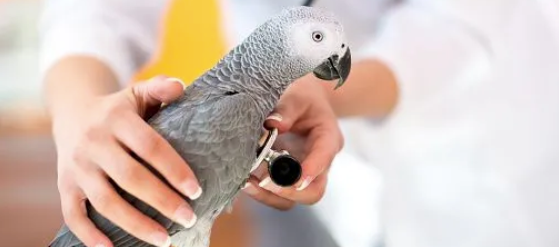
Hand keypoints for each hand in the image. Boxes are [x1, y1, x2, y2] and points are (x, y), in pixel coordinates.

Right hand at [52, 76, 201, 246]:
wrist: (71, 113)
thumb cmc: (118, 109)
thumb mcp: (137, 93)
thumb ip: (159, 89)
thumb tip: (181, 87)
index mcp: (117, 119)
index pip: (150, 147)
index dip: (174, 170)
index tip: (196, 191)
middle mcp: (94, 143)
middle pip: (130, 178)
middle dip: (162, 201)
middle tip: (189, 217)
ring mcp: (77, 167)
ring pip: (105, 201)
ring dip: (136, 225)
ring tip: (165, 240)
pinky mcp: (65, 185)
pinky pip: (73, 215)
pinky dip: (90, 235)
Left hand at [241, 76, 343, 209]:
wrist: (301, 99)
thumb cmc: (302, 95)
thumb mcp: (297, 94)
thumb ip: (287, 107)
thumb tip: (273, 124)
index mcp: (328, 138)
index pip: (325, 156)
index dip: (312, 169)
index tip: (295, 176)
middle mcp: (318, 162)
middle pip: (313, 190)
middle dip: (288, 190)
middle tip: (263, 180)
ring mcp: (302, 173)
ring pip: (293, 198)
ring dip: (270, 195)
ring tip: (247, 183)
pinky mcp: (285, 177)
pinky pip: (276, 193)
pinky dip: (260, 191)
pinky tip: (244, 180)